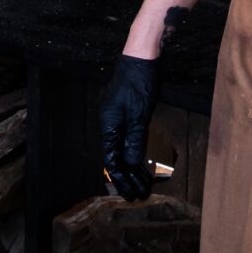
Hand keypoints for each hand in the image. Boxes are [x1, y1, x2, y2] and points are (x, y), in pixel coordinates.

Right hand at [98, 54, 160, 200]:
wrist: (142, 56)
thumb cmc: (139, 81)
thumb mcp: (139, 112)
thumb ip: (135, 138)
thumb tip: (131, 163)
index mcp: (109, 125)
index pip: (111, 159)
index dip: (121, 178)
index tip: (131, 194)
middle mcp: (111, 124)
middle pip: (116, 157)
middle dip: (127, 177)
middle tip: (138, 195)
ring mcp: (119, 118)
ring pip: (123, 150)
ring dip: (132, 168)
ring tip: (142, 184)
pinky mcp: (128, 113)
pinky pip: (129, 140)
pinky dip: (135, 153)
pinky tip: (141, 163)